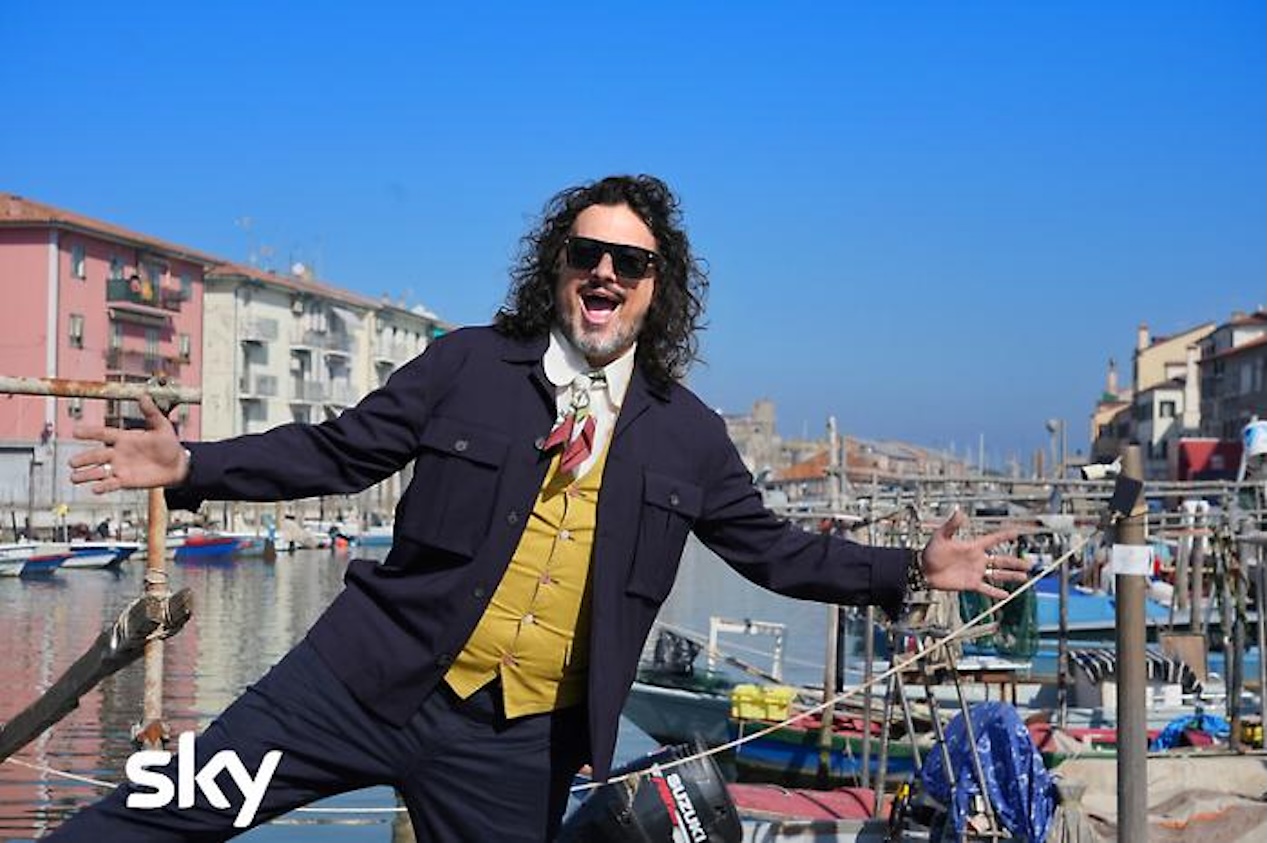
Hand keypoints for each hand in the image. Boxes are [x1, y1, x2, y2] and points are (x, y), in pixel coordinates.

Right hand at [68, 395, 188, 493]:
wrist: (178, 465)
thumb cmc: (168, 444)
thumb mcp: (161, 426)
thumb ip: (151, 412)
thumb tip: (143, 396)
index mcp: (124, 438)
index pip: (103, 434)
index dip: (90, 433)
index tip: (75, 431)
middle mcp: (118, 453)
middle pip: (97, 455)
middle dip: (84, 459)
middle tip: (72, 462)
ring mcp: (120, 468)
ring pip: (99, 471)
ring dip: (86, 475)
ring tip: (74, 477)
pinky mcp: (125, 481)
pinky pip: (111, 484)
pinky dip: (103, 487)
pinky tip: (95, 489)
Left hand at [920, 509, 1028, 599]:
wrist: (923, 571)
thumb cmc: (931, 552)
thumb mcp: (941, 537)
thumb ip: (951, 525)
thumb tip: (959, 512)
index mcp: (973, 547)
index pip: (992, 540)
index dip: (1004, 536)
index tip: (1016, 532)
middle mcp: (977, 559)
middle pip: (1001, 560)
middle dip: (1015, 562)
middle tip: (1029, 563)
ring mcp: (975, 572)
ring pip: (997, 574)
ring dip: (1011, 576)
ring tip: (1024, 577)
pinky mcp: (970, 584)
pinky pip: (986, 589)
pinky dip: (996, 592)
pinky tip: (1007, 595)